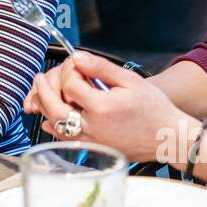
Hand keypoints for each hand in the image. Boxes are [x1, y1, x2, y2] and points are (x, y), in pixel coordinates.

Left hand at [25, 51, 189, 163]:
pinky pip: (65, 139)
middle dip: (43, 90)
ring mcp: (91, 141)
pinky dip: (53, 127)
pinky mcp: (92, 149)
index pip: (70, 84)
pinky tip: (50, 117)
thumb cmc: (153, 109)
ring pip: (55, 125)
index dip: (68, 70)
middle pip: (54, 108)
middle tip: (39, 77)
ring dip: (45, 107)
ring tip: (41, 93)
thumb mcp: (130, 80)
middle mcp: (92, 127)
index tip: (75, 64)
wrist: (167, 137)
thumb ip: (101, 67)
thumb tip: (78, 57)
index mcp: (102, 107)